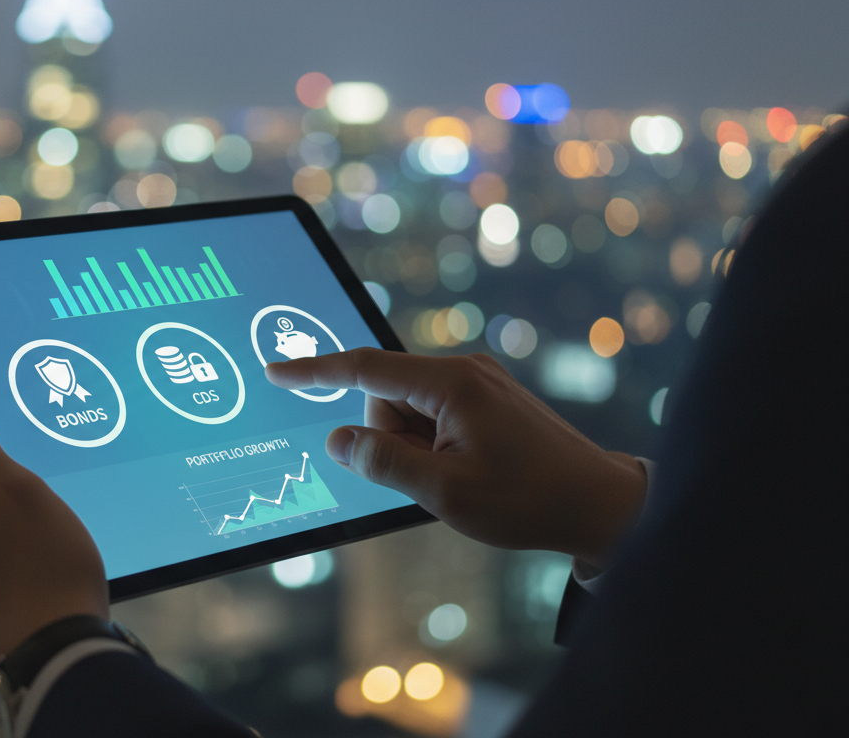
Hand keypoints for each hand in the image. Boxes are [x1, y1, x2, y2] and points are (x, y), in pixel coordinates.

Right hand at [265, 349, 646, 568]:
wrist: (600, 505)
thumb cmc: (528, 500)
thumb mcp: (444, 492)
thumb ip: (383, 463)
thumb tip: (338, 440)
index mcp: (451, 383)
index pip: (364, 369)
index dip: (314, 371)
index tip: (275, 372)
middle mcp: (464, 371)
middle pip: (386, 398)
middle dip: (391, 441)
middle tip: (436, 479)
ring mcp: (478, 383)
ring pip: (408, 413)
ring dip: (416, 449)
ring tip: (462, 479)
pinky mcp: (486, 400)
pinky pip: (433, 417)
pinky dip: (434, 446)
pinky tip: (467, 472)